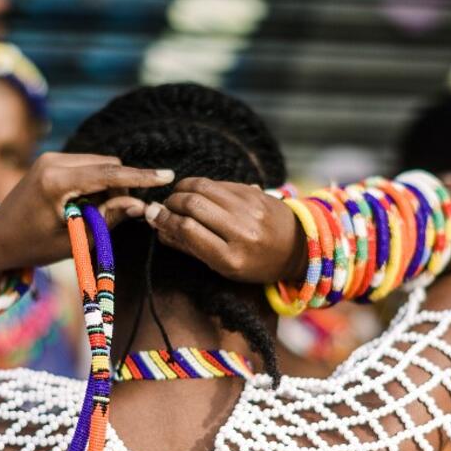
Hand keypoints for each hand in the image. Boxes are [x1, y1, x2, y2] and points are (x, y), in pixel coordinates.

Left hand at [0, 152, 173, 274]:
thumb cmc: (32, 246)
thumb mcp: (74, 241)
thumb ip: (108, 221)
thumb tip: (140, 206)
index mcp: (56, 181)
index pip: (109, 173)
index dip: (141, 176)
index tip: (167, 175)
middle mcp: (53, 161)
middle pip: (108, 165)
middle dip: (122, 187)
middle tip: (116, 217)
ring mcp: (51, 158)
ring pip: (100, 164)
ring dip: (109, 186)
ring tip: (93, 216)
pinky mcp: (52, 160)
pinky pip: (88, 166)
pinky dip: (96, 184)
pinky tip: (85, 207)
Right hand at [144, 177, 305, 283]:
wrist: (297, 248)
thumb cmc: (256, 264)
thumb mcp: (223, 267)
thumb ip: (190, 247)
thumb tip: (158, 227)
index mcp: (232, 258)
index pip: (188, 230)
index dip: (165, 219)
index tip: (152, 215)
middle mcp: (243, 231)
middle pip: (193, 204)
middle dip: (171, 202)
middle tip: (165, 207)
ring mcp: (250, 208)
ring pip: (203, 187)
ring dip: (183, 189)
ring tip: (178, 198)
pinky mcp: (254, 192)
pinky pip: (219, 182)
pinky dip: (201, 186)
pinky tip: (198, 194)